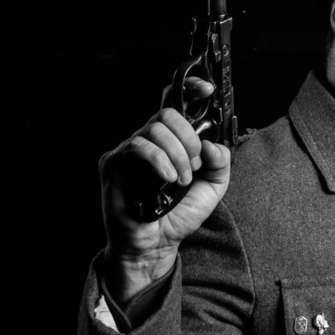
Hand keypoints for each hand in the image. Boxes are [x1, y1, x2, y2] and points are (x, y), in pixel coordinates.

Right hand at [99, 79, 229, 301]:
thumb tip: (211, 143)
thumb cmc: (177, 215)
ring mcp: (129, 150)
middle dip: (189, 138)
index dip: (190, 88)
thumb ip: (220, 163)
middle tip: (194, 165)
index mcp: (170, 141)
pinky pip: (139, 146)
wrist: (155, 245)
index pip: (175, 102)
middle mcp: (148, 140)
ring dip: (178, 155)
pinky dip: (160, 160)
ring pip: (156, 128)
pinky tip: (169, 178)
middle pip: (168, 112)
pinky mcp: (114, 163)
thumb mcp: (213, 188)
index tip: (207, 90)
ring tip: (182, 180)